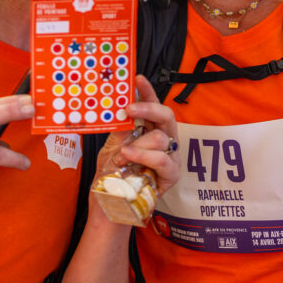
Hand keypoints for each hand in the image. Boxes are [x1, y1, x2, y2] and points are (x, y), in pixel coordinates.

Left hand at [96, 76, 179, 195]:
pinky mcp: (171, 175)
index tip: (137, 78)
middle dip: (148, 108)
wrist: (110, 204)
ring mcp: (170, 157)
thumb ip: (120, 129)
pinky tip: (129, 157)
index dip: (148, 92)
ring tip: (122, 153)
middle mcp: (164, 141)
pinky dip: (144, 156)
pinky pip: (162, 159)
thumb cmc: (112, 175)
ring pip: (161, 137)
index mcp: (150, 130)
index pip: (152, 106)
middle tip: (129, 109)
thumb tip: (120, 106)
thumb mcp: (111, 147)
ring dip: (137, 144)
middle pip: (166, 115)